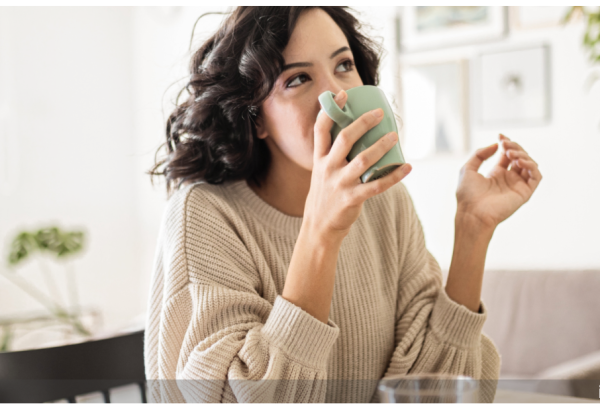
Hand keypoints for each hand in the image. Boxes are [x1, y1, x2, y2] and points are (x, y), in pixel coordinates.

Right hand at [304, 89, 412, 237]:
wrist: (319, 226)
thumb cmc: (325, 195)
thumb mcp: (322, 172)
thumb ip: (335, 156)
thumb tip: (357, 133)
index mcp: (319, 160)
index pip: (320, 130)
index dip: (331, 111)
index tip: (342, 95)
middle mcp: (328, 169)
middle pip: (344, 139)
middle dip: (362, 123)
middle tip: (379, 113)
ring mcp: (340, 184)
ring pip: (363, 160)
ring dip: (381, 146)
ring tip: (395, 136)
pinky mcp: (352, 199)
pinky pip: (376, 186)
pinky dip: (394, 176)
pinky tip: (406, 167)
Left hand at [456, 134, 542, 228]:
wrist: (472, 213)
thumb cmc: (467, 194)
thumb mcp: (468, 168)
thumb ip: (480, 154)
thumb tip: (496, 145)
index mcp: (496, 174)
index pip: (507, 155)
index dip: (506, 143)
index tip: (500, 136)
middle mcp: (508, 179)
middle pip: (520, 157)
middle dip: (514, 147)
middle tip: (505, 143)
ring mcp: (517, 186)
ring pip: (530, 165)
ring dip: (522, 154)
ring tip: (510, 152)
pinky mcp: (525, 193)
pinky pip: (536, 176)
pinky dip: (531, 166)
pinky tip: (519, 161)